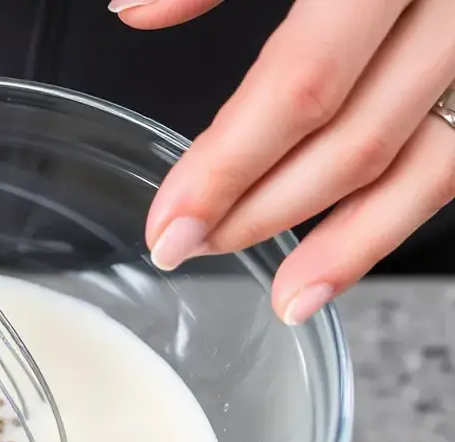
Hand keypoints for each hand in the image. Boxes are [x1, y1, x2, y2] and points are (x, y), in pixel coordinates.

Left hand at [112, 0, 454, 323]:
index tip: (168, 224)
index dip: (228, 165)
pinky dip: (405, 207)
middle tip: (190, 250)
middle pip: (357, 137)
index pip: (300, 83)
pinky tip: (354, 245)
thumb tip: (133, 11)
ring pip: (429, 163)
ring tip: (285, 296)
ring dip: (350, 243)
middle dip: (264, 209)